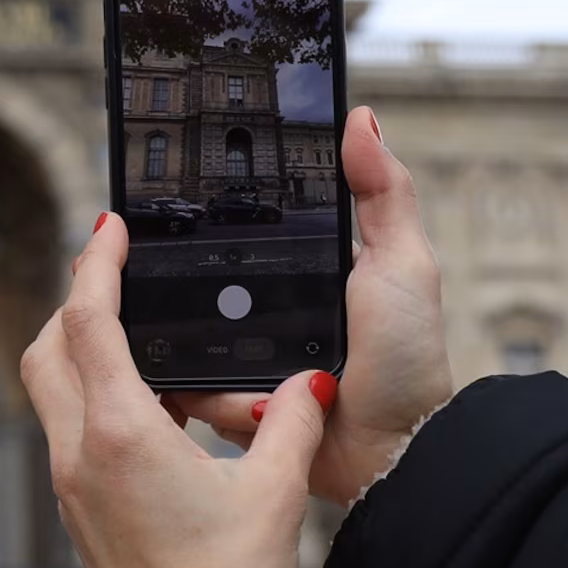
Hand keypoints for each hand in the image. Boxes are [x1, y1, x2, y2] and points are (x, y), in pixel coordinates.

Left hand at [25, 213, 333, 567]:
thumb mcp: (275, 491)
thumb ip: (291, 424)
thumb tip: (310, 384)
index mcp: (120, 432)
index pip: (87, 322)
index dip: (95, 265)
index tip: (107, 227)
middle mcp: (79, 452)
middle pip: (48, 350)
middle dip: (74, 304)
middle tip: (115, 278)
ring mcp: (72, 485)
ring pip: (53, 392)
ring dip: (83, 355)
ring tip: (147, 346)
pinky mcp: (80, 511)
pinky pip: (73, 433)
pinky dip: (98, 402)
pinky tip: (155, 414)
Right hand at [164, 106, 452, 506]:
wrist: (395, 452)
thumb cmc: (409, 359)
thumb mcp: (404, 262)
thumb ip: (384, 191)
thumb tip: (361, 116)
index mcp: (302, 276)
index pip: (242, 241)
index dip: (212, 226)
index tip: (175, 204)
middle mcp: (267, 317)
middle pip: (200, 290)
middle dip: (182, 290)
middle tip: (158, 277)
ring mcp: (246, 364)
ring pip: (187, 342)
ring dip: (200, 352)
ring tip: (225, 359)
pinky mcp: (231, 409)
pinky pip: (192, 393)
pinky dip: (205, 395)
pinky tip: (230, 396)